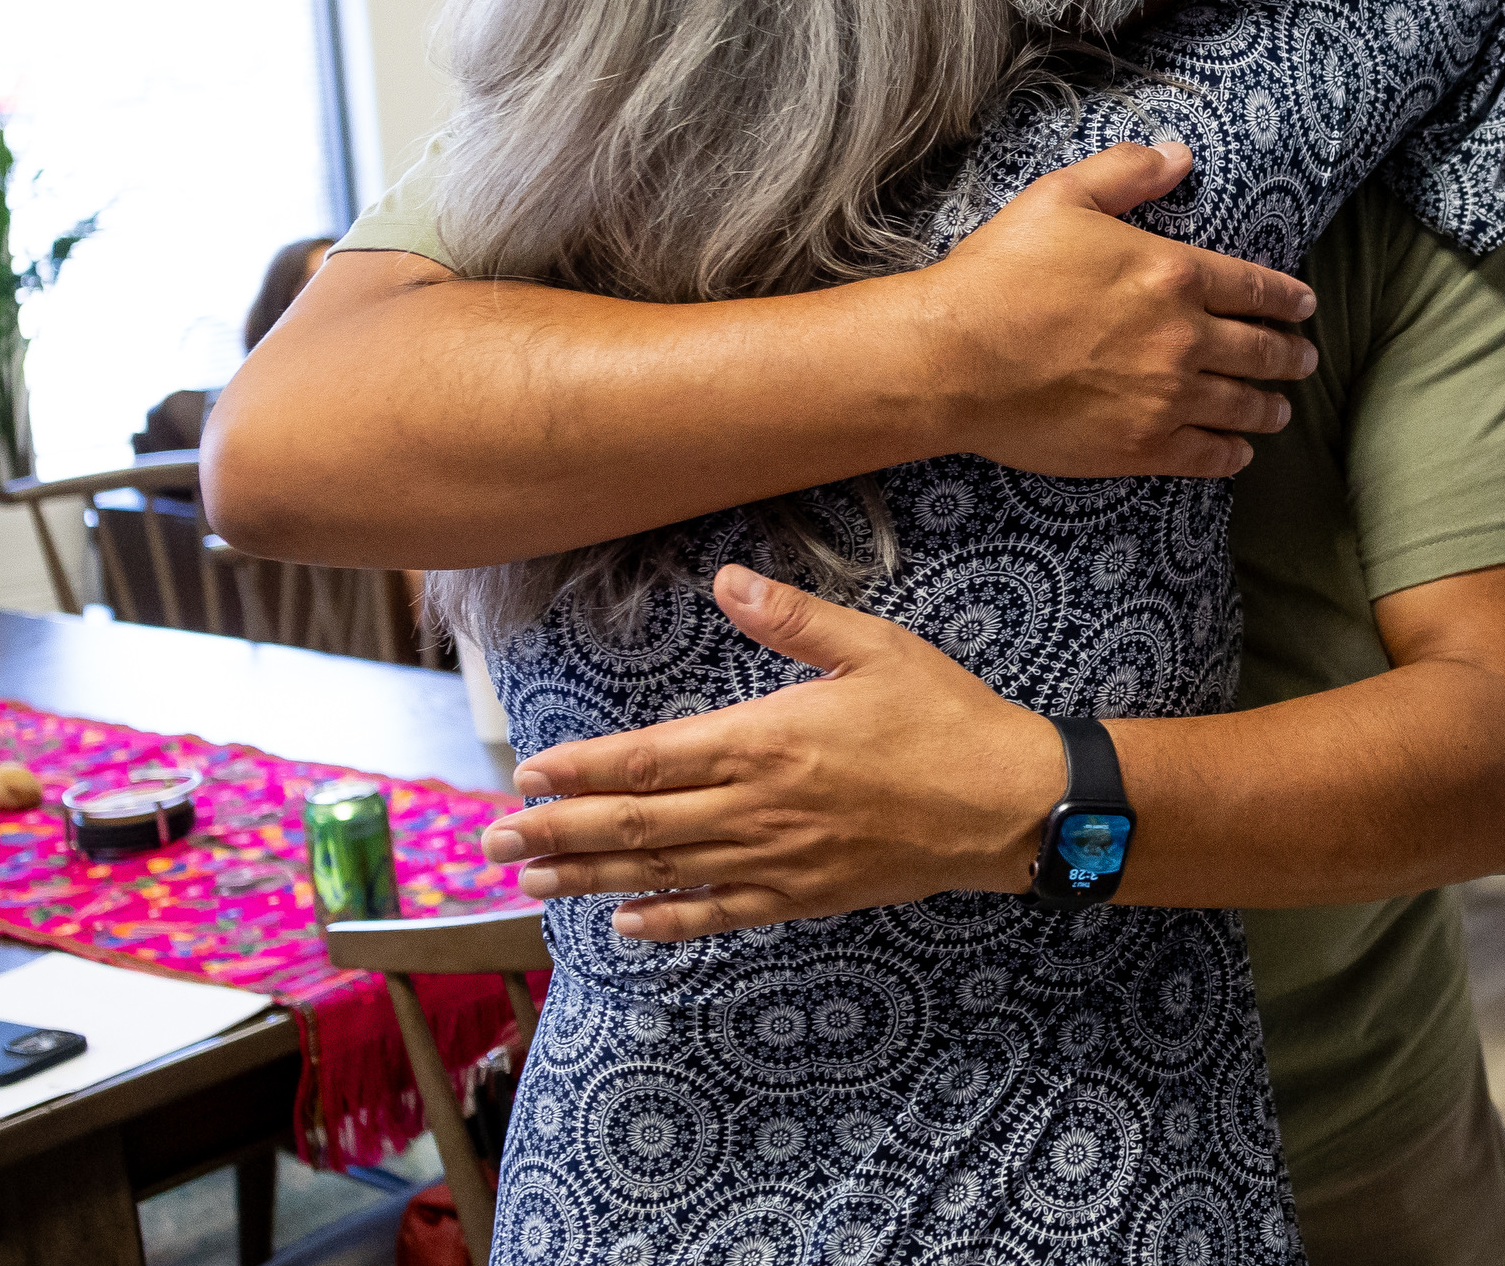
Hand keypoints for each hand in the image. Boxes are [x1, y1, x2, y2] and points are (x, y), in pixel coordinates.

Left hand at [480, 566, 1063, 939]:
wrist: (1008, 803)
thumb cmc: (944, 717)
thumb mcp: (874, 646)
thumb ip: (792, 618)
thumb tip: (726, 580)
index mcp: (766, 740)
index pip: (648, 761)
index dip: (582, 770)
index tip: (530, 773)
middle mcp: (758, 808)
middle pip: (636, 826)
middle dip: (558, 832)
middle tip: (496, 839)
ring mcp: (778, 860)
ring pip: (663, 874)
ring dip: (590, 879)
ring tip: (533, 881)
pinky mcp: (805, 895)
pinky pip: (720, 914)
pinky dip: (667, 921)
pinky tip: (625, 923)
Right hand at [916, 141, 1318, 477]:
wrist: (955, 357)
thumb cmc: (1001, 273)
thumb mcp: (1062, 197)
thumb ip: (1127, 173)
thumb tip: (1179, 154)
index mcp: (1172, 274)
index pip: (1253, 288)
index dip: (1287, 299)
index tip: (1305, 306)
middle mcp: (1184, 338)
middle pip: (1260, 350)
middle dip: (1289, 355)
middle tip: (1304, 359)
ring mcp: (1167, 398)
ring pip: (1242, 405)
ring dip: (1269, 407)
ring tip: (1280, 409)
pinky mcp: (1142, 447)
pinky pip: (1207, 455)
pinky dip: (1232, 453)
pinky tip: (1240, 452)